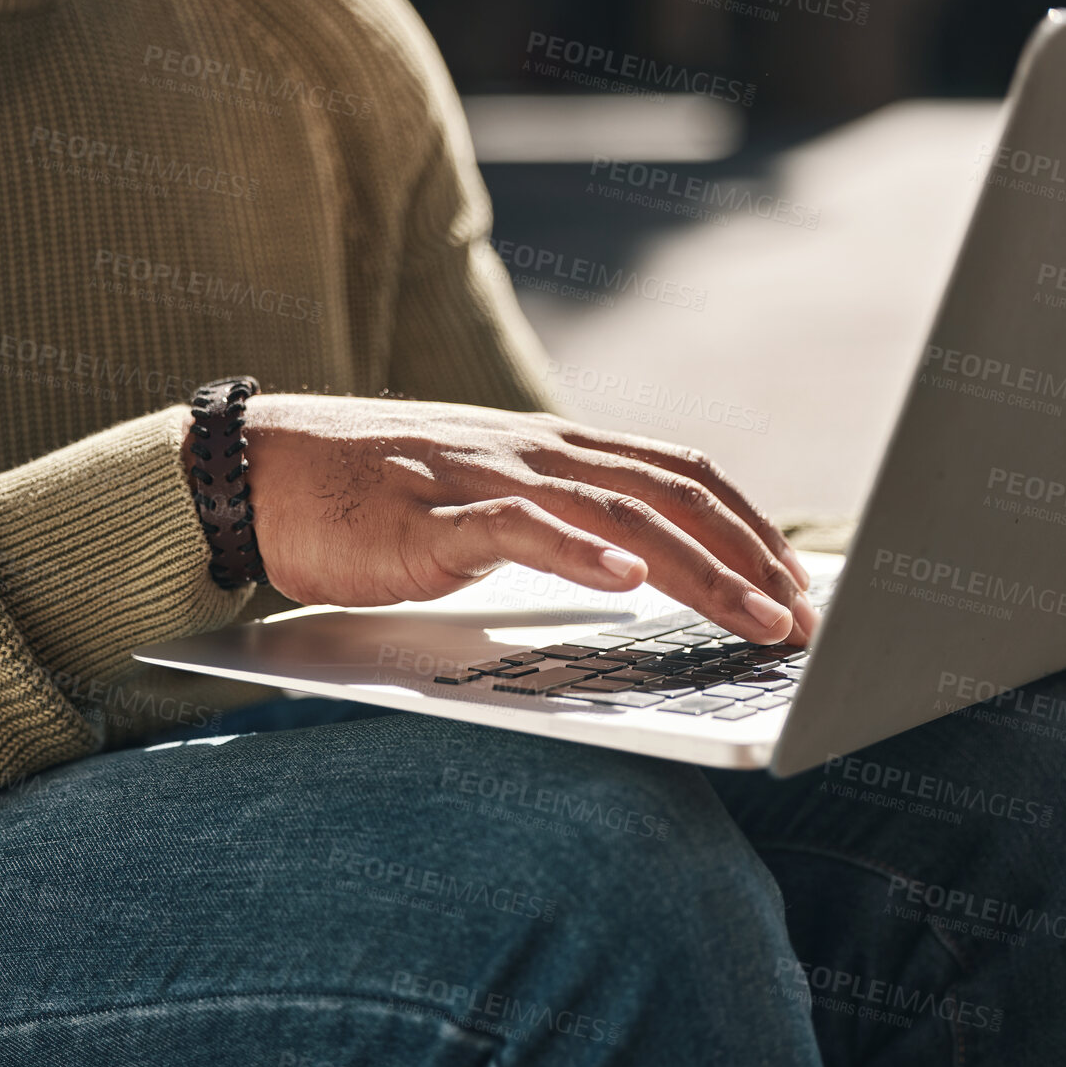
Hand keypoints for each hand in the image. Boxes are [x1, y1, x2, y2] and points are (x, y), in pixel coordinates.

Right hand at [236, 395, 816, 644]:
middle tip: (800, 617)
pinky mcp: (432, 516)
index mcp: (554, 449)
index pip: (678, 473)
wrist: (265, 472)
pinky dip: (579, 551)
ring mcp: (486, 477)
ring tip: (753, 616)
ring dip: (698, 567)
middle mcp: (535, 452)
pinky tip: (629, 580)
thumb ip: (555, 520)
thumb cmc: (375, 498)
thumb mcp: (487, 500)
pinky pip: (518, 527)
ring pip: (616, 512)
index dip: (748, 523)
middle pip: (670, 493)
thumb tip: (630, 566)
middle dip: (749, 556)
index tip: (793, 578)